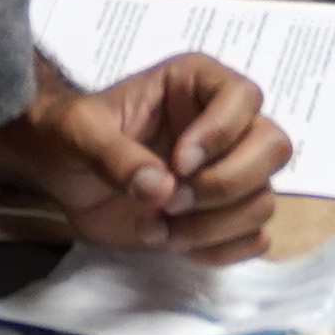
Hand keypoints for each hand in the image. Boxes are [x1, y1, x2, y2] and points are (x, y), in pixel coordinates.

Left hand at [0, 50, 291, 258]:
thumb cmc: (70, 135)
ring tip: (156, 227)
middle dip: (223, 185)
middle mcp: (224, 125)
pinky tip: (174, 244)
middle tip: (170, 202)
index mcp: (195, 85)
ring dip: (212, 225)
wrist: (61, 175)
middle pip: (273, 148)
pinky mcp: (223, 216)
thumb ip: (115, 156)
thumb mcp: (79, 133)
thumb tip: (160, 188)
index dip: (221, 133)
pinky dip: (219, 249)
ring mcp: (227, 172)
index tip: (179, 162)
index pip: (244, 97)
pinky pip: (254, 238)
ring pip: (263, 199)